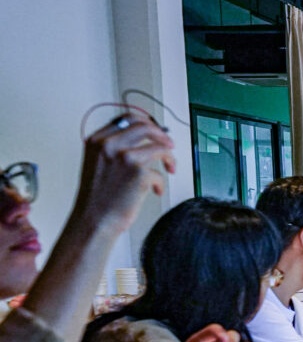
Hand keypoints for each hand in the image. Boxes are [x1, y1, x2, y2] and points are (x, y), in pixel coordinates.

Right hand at [75, 116, 175, 235]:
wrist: (93, 222)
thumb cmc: (97, 199)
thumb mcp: (97, 164)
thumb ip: (113, 149)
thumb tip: (143, 140)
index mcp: (96, 141)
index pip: (125, 119)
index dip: (146, 124)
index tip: (155, 132)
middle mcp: (109, 145)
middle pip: (145, 126)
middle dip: (162, 134)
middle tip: (170, 144)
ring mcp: (125, 157)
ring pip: (160, 146)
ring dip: (170, 158)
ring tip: (170, 168)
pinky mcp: (139, 173)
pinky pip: (160, 173)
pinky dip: (161, 183)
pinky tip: (155, 191)